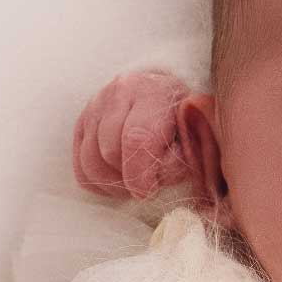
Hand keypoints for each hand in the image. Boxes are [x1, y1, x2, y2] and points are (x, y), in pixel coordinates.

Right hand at [73, 70, 193, 197]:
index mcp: (154, 91)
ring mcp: (96, 105)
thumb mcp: (201, 132)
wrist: (170, 95)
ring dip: (113, 182)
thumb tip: (170, 177)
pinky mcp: (82, 123)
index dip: (141, 174)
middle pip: (110, 152)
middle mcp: (119, 92)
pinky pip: (81, 167)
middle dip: (130, 177)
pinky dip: (99, 182)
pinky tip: (120, 179)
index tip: (149, 190)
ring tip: (136, 181)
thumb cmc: (190, 120)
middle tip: (150, 182)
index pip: (137, 139)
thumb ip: (192, 152)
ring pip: (91, 162)